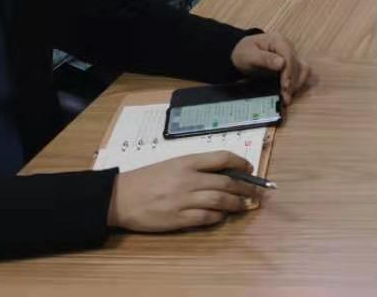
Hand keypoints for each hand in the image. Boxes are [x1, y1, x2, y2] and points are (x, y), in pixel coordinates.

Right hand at [107, 152, 262, 232]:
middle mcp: (188, 179)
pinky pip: (205, 218)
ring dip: (236, 203)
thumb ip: (196, 166)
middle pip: (226, 182)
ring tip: (245, 205)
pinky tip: (221, 216)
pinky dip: (217, 217)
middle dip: (246, 187)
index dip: (241, 163)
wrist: (119, 198)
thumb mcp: (172, 164)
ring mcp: (183, 200)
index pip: (222, 157)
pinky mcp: (177, 219)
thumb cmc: (146, 178)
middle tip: (257, 192)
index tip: (250, 169)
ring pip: (220, 200)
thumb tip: (224, 171)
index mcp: (187, 162)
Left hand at [232, 31, 314, 103]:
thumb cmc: (244, 52)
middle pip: (297, 64)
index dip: (289, 72)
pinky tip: (289, 92)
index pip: (289, 57)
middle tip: (285, 97)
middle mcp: (288, 47)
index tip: (285, 86)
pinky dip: (297, 83)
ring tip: (287, 97)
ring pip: (302, 69)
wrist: (241, 53)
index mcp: (279, 41)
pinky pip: (300, 73)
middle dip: (292, 82)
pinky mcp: (291, 64)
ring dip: (297, 83)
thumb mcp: (249, 55)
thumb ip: (265, 59)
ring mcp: (291, 55)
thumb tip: (282, 63)